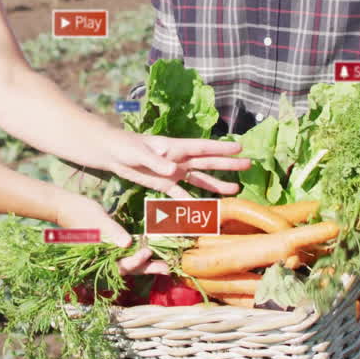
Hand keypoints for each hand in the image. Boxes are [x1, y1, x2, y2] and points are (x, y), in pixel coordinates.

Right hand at [54, 194, 167, 274]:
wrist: (66, 207)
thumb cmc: (80, 212)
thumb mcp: (98, 220)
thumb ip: (112, 231)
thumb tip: (128, 243)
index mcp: (100, 255)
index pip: (121, 264)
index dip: (136, 260)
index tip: (147, 251)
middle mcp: (105, 258)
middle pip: (129, 268)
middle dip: (148, 268)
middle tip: (167, 268)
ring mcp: (109, 252)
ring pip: (130, 261)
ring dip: (148, 263)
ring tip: (166, 266)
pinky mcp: (112, 244)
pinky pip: (128, 253)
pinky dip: (140, 253)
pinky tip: (153, 252)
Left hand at [99, 128, 251, 197]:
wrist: (112, 154)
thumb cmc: (125, 146)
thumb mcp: (138, 153)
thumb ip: (156, 161)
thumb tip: (174, 170)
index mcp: (174, 147)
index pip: (201, 147)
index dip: (220, 147)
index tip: (240, 147)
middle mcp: (178, 159)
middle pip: (206, 162)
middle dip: (227, 164)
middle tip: (248, 164)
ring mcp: (173, 172)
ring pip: (199, 179)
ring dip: (216, 184)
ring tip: (235, 189)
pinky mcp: (164, 184)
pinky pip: (180, 196)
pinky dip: (190, 204)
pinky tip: (202, 212)